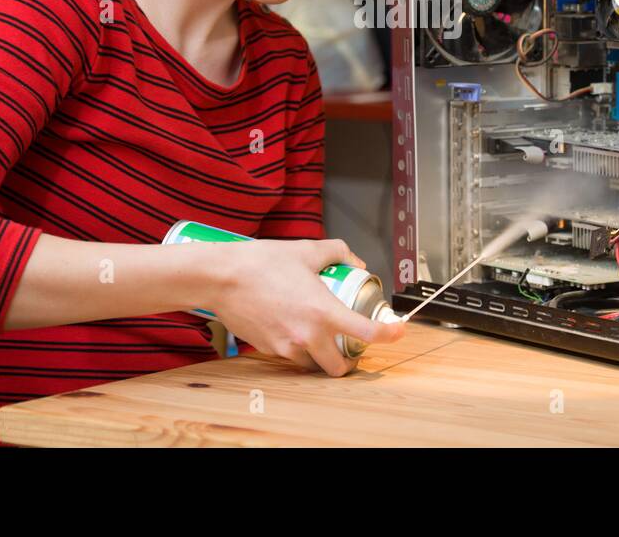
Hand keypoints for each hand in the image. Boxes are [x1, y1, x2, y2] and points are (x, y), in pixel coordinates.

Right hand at [203, 238, 405, 375]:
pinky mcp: (269, 350)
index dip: (389, 334)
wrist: (221, 278)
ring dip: (321, 355)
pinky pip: (291, 356)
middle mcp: (308, 336)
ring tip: (318, 334)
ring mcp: (287, 347)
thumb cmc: (261, 263)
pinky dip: (298, 347)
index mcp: (323, 312)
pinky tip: (292, 325)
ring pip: (314, 365)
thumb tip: (355, 262)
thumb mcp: (306, 250)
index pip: (367, 333)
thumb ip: (337, 252)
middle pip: (339, 368)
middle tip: (349, 345)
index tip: (397, 331)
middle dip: (348, 360)